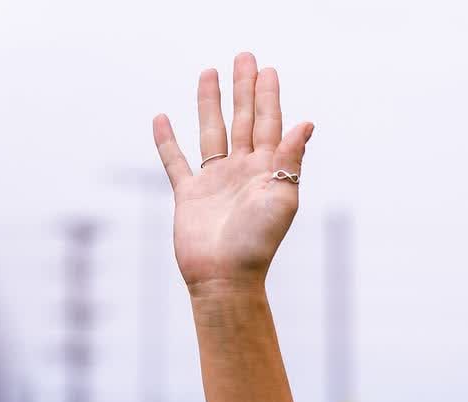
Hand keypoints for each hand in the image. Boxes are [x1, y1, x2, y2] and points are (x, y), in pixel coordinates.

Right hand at [153, 52, 312, 292]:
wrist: (225, 277)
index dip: (269, 97)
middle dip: (244, 89)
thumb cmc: (257, 243)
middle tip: (245, 57)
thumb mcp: (282, 198)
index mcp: (267, 172)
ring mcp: (215, 182)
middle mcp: (241, 173)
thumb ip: (291, 159)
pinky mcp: (189, 196)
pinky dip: (167, 141)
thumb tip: (306, 123)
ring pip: (212, 132)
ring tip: (209, 72)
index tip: (268, 70)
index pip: (270, 124)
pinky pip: (175, 162)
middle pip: (243, 120)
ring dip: (210, 103)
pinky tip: (161, 118)